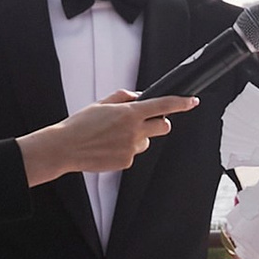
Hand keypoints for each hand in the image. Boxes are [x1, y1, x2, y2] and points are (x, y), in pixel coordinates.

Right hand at [22, 90, 193, 183]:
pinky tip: (108, 148)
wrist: (65, 148)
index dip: (181, 103)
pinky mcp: (126, 162)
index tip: (192, 101)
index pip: (163, 105)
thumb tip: (138, 97)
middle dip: (160, 123)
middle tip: (147, 123)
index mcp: (129, 112)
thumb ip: (123, 97)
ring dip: (138, 139)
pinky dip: (125, 151)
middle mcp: (134, 130)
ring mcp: (132, 148)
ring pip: (147, 142)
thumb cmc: (80, 124)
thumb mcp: (101, 103)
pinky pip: (133, 154)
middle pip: (164, 127)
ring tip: (114, 138)